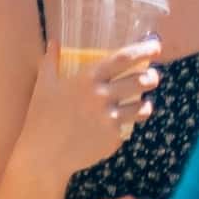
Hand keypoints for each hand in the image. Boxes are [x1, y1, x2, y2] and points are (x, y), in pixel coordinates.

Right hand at [14, 40, 160, 181]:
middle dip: (152, 76)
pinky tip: (120, 125)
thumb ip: (50, 61)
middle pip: (140, 81)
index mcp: (88, 79)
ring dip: (146, 103)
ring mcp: (110, 119)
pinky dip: (126, 124)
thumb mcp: (44, 85)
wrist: (44, 155)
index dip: (143, 50)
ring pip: (141, 107)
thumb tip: (53, 42)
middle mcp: (103, 96)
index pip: (123, 58)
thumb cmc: (42, 118)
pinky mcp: (113, 139)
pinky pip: (126, 128)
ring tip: (145, 102)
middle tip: (153, 75)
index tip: (156, 46)